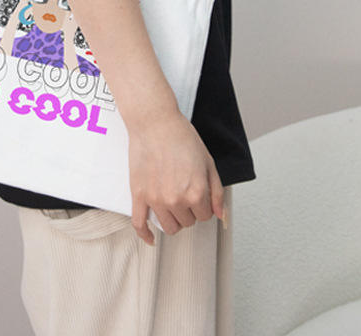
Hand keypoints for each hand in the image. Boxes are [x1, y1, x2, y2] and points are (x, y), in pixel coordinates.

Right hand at [128, 109, 224, 245]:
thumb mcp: (208, 162)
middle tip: (184, 190)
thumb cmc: (181, 137)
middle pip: (187, 222)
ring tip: (172, 202)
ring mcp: (156, 199)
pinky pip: (140, 224)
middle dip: (189, 211)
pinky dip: (145, 235)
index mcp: (196, 192)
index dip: (203, 204)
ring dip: (173, 218)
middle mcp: (176, 200)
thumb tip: (221, 215)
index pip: (205, 216)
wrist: (154, 122)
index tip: (198, 192)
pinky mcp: (139, 195)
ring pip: (169, 227)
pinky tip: (151, 238)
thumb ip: (217, 191)